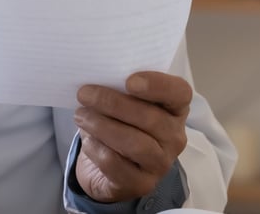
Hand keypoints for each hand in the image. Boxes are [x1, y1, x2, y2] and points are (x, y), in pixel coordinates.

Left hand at [73, 71, 190, 202]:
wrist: (105, 167)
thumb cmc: (117, 124)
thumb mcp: (122, 102)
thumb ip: (119, 87)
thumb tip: (97, 76)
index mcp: (174, 109)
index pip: (180, 93)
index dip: (158, 85)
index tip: (129, 81)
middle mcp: (174, 137)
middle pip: (152, 119)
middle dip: (113, 103)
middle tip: (84, 94)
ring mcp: (160, 164)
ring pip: (135, 144)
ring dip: (102, 126)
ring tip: (80, 116)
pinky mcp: (141, 184)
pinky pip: (116, 164)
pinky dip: (96, 148)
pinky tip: (86, 140)